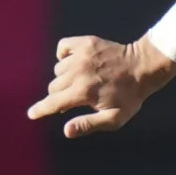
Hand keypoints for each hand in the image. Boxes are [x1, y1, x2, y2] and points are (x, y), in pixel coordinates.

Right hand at [27, 35, 175, 137]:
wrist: (143, 66)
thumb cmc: (130, 96)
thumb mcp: (115, 117)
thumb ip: (89, 124)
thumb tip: (66, 131)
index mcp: (83, 92)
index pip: (53, 103)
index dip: (40, 110)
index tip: (32, 114)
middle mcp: (79, 73)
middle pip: (54, 87)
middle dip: (61, 95)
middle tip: (78, 96)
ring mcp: (81, 55)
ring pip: (58, 70)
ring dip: (66, 77)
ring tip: (85, 79)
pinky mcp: (85, 43)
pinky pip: (63, 48)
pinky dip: (65, 55)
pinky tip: (76, 62)